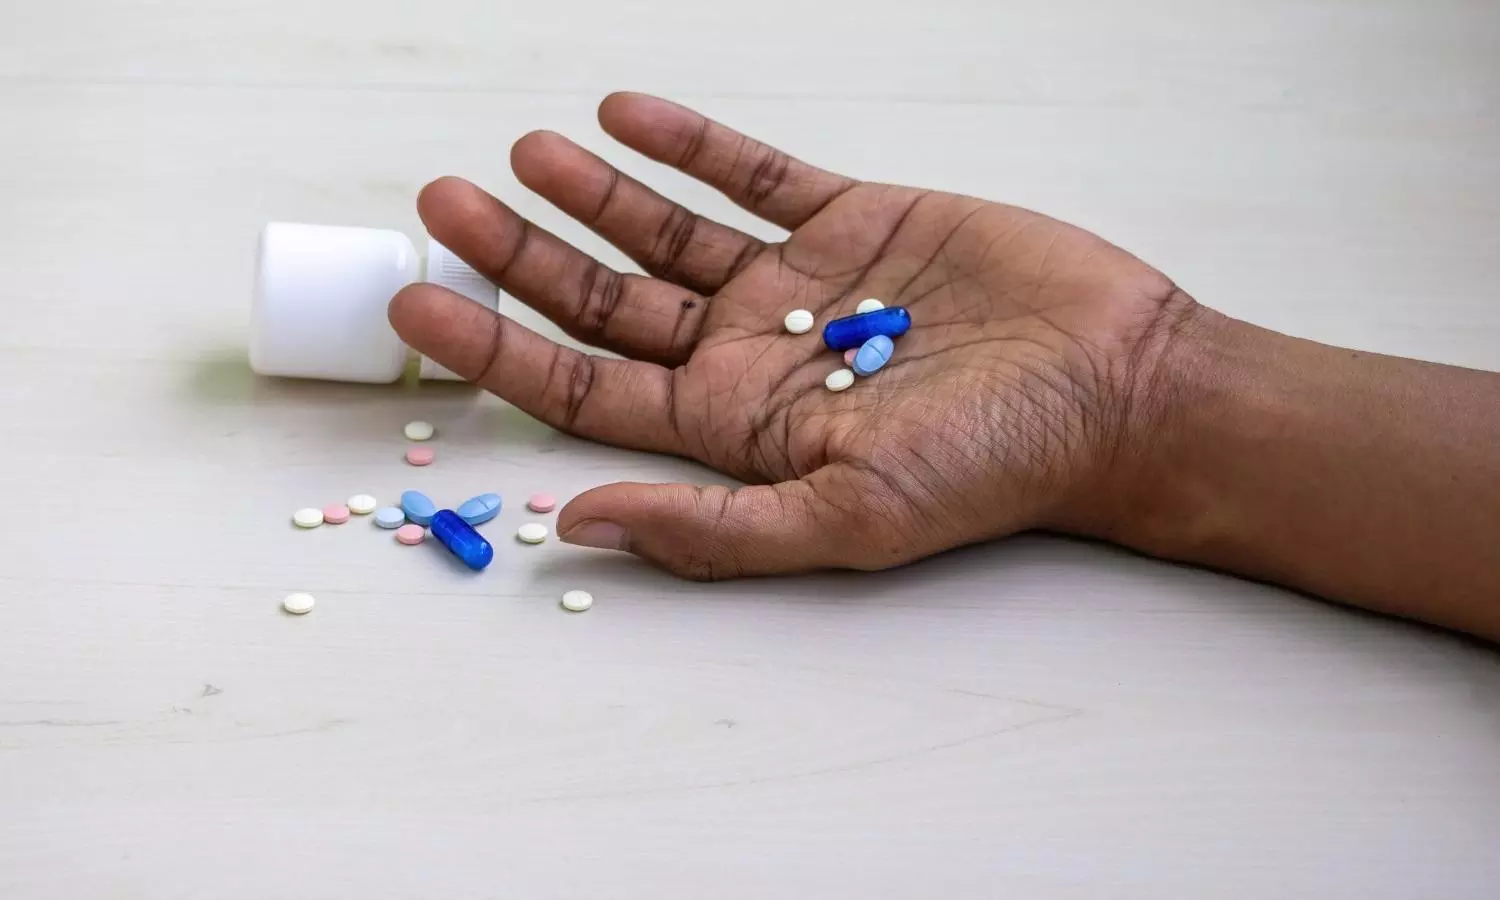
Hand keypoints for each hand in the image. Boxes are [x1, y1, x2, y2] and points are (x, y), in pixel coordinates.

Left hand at [389, 92, 1205, 578]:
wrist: (1114, 386)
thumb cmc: (993, 467)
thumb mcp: (847, 514)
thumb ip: (711, 527)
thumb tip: (573, 524)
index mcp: (731, 429)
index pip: (584, 387)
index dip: (496, 348)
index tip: (421, 303)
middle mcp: (748, 353)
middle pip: (604, 302)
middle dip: (519, 255)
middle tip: (443, 205)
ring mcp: (796, 280)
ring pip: (664, 230)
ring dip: (591, 190)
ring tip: (523, 150)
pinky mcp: (852, 218)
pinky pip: (752, 172)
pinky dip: (690, 143)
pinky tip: (628, 114)